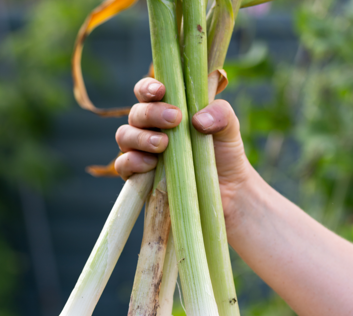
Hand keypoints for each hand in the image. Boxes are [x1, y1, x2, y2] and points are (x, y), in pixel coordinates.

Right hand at [115, 78, 253, 224]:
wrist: (228, 191)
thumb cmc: (224, 155)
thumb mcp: (229, 129)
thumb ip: (220, 114)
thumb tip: (197, 119)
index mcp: (167, 110)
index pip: (147, 92)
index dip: (148, 88)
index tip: (162, 91)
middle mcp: (150, 129)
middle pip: (136, 113)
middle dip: (152, 113)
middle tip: (176, 119)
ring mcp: (142, 153)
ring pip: (124, 136)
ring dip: (141, 137)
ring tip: (163, 144)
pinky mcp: (140, 178)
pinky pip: (123, 165)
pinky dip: (132, 161)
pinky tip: (151, 164)